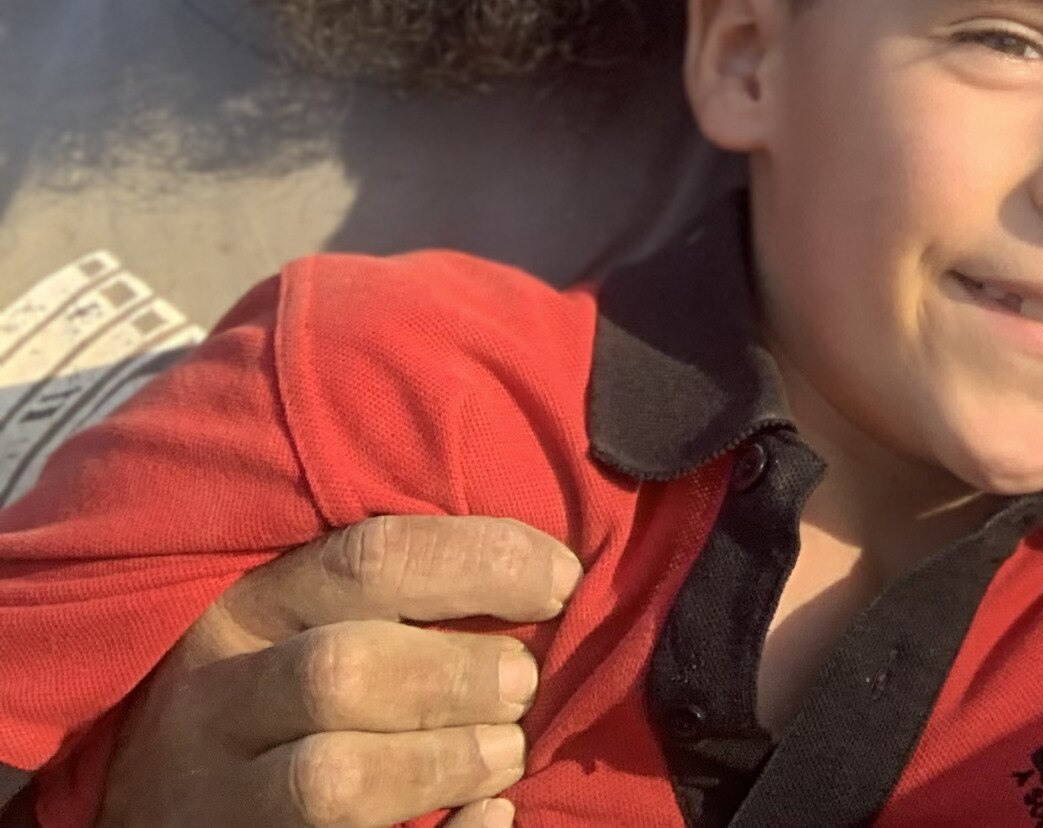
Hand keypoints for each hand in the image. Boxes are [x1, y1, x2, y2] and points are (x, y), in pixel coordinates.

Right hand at [91, 515, 581, 827]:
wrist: (161, 803)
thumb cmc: (267, 696)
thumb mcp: (300, 619)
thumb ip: (395, 592)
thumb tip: (553, 572)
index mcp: (246, 607)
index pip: (369, 559)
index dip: (481, 563)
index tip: (563, 580)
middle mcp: (217, 699)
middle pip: (340, 672)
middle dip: (455, 673)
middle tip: (524, 683)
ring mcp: (219, 796)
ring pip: (331, 780)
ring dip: (442, 763)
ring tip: (508, 754)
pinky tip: (488, 817)